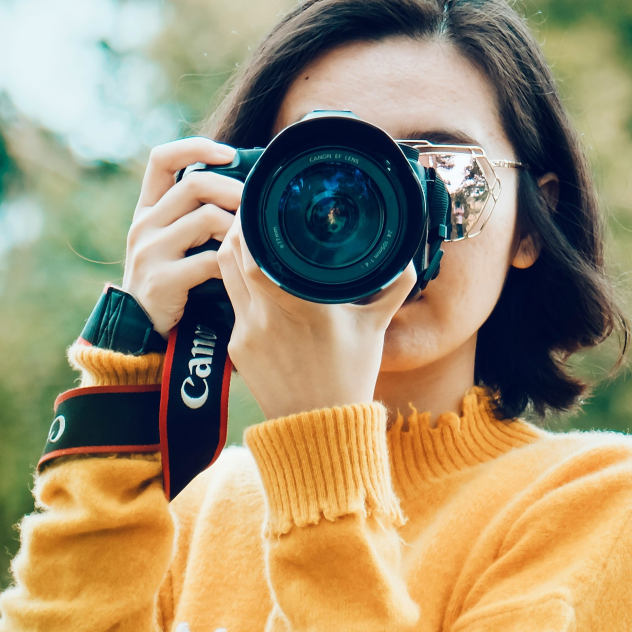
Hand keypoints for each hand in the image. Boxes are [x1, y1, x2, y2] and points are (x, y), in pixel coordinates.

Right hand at [122, 137, 243, 335]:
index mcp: (148, 209)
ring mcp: (150, 251)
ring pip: (207, 218)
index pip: (161, 159)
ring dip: (237, 228)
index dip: (196, 147)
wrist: (141, 331)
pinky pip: (209, 260)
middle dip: (234, 190)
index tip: (230, 154)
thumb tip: (245, 186)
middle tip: (257, 205)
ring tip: (250, 241)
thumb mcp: (173, 241)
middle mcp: (144, 224)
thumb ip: (194, 214)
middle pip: (195, 184)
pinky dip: (231, 263)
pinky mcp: (162, 279)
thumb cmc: (171, 281)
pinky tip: (239, 271)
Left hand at [215, 220, 416, 419]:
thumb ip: (393, 287)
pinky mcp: (235, 347)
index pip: (256, 254)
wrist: (319, 427)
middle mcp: (267, 316)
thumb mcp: (376, 328)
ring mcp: (246, 332)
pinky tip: (252, 277)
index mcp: (303, 305)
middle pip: (230, 255)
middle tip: (252, 213)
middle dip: (238, 229)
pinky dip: (238, 284)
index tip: (260, 204)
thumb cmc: (349, 377)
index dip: (249, 224)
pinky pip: (231, 302)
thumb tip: (408, 257)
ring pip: (224, 275)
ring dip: (232, 252)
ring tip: (248, 237)